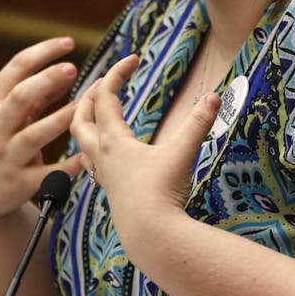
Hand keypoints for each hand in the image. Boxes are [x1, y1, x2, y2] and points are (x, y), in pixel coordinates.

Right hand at [0, 37, 84, 223]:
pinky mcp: (20, 183)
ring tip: (82, 107)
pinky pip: (47, 174)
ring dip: (59, 120)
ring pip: (34, 135)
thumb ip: (31, 96)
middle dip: (46, 80)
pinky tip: (86, 156)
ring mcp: (8, 156)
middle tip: (72, 67)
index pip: (15, 69)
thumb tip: (65, 71)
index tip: (67, 42)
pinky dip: (67, 166)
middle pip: (20, 97)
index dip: (42, 53)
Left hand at [70, 55, 220, 236]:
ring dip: (84, 123)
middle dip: (88, 96)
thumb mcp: (182, 154)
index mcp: (113, 140)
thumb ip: (197, 123)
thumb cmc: (162, 194)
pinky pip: (91, 164)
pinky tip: (105, 153)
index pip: (106, 96)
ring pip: (80, 142)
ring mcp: (102, 175)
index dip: (117, 73)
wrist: (151, 236)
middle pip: (80, 117)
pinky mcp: (110, 191)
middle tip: (103, 82)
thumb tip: (214, 97)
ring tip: (95, 114)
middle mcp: (101, 155)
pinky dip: (92, 150)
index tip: (133, 59)